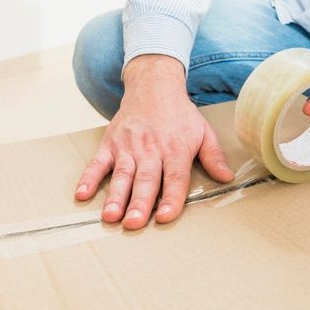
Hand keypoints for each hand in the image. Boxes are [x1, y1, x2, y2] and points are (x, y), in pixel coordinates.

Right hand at [75, 55, 233, 229]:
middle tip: (133, 223)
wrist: (153, 85)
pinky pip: (98, 162)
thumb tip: (227, 178)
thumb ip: (213, 156)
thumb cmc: (180, 115)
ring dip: (115, 196)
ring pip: (122, 175)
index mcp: (176, 150)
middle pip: (146, 180)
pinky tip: (82, 194)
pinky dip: (89, 178)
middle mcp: (151, 150)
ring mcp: (128, 147)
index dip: (171, 198)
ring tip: (110, 217)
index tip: (165, 217)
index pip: (175, 178)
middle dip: (139, 203)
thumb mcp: (204, 132)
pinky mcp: (110, 143)